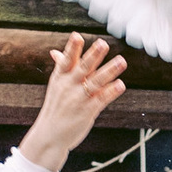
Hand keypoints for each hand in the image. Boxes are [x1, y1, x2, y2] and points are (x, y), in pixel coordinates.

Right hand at [19, 31, 126, 171]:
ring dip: (109, 71)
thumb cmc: (56, 108)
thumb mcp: (56, 86)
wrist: (50, 136)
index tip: (77, 35)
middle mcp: (68, 86)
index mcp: (60, 78)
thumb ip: (61, 67)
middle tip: (103, 43)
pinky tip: (120, 85)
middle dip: (93, 56)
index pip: (66, 60)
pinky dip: (111, 92)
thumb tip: (55, 51)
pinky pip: (101, 99)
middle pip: (83, 68)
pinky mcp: (88, 111)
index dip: (72, 48)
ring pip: (96, 82)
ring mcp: (78, 99)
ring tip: (122, 61)